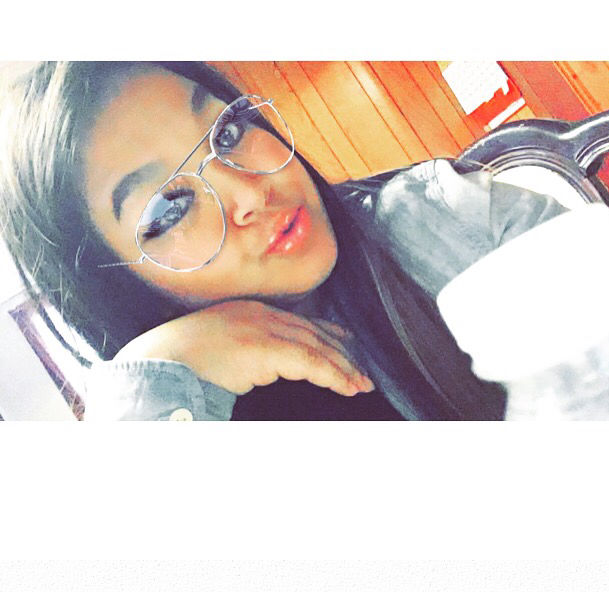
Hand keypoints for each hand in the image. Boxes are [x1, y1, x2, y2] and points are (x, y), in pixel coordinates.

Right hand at [115, 300, 373, 396]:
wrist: (161, 358)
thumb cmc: (182, 357)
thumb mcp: (220, 344)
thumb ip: (247, 350)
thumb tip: (264, 365)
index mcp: (252, 310)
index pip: (299, 321)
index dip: (325, 333)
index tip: (344, 342)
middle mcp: (263, 314)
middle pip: (313, 333)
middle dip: (340, 352)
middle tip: (360, 371)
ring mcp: (265, 328)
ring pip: (317, 348)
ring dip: (343, 368)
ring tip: (360, 384)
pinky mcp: (267, 348)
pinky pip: (310, 363)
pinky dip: (332, 375)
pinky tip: (346, 386)